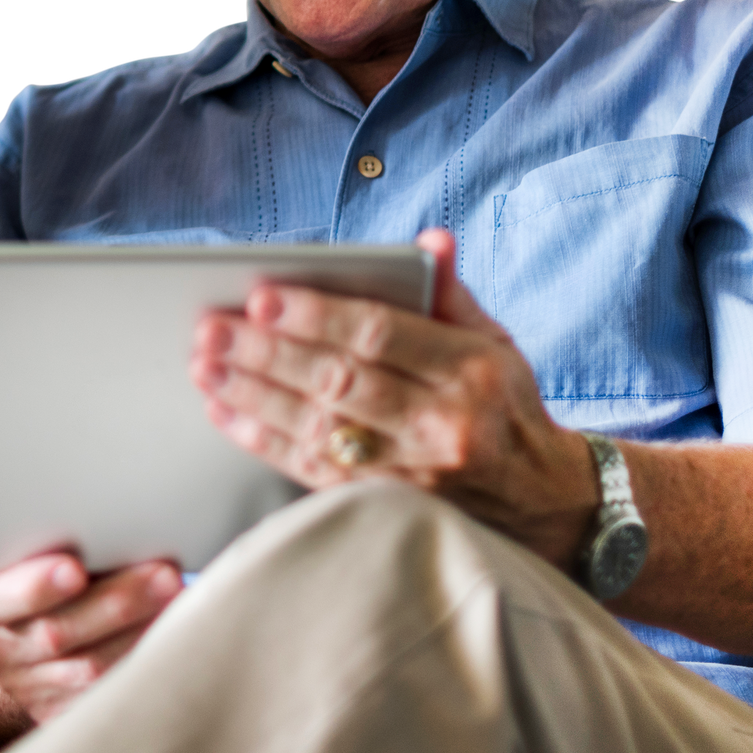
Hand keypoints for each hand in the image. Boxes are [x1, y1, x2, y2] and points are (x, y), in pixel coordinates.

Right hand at [0, 553, 182, 735]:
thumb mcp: (18, 552)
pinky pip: (104, 696)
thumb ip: (48, 541)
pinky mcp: (60, 713)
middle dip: (116, 604)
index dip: (35, 586)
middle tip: (165, 574)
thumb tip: (107, 519)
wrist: (12, 633)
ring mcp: (30, 689)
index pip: (0, 599)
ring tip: (180, 602)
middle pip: (57, 634)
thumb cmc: (26, 572)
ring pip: (87, 670)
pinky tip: (171, 638)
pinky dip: (140, 664)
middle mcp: (1, 651)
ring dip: (140, 634)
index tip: (73, 568)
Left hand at [190, 229, 598, 568]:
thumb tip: (429, 242)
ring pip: (318, 429)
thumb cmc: (505, 407)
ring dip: (253, 396)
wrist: (546, 506)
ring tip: (205, 366)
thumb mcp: (497, 343)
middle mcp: (442, 424)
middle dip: (266, 354)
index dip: (316, 316)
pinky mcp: (388, 509)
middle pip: (339, 382)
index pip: (381, 335)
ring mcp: (414, 475)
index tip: (261, 297)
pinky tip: (225, 413)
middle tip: (211, 329)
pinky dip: (263, 441)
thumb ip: (451, 293)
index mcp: (470, 370)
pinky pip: (312, 472)